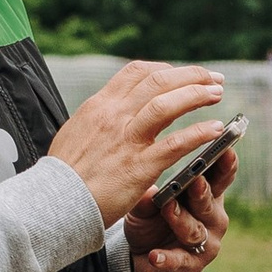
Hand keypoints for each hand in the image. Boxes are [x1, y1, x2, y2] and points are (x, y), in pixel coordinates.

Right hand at [50, 64, 227, 227]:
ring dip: (197, 95)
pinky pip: (174, 144)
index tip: (184, 74)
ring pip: (167, 105)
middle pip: (158, 81)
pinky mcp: (138, 167)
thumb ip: (98, 119)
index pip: (137, 73)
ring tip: (218, 94)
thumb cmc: (65, 174)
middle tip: (214, 78)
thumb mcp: (76, 132)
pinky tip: (216, 130)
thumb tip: (111, 114)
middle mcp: (114, 116)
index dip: (166, 69)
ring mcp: (127, 140)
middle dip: (191, 75)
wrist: (53, 202)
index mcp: (100, 105)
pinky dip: (198, 133)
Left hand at [123, 161, 230, 271]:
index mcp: (207, 195)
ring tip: (168, 209)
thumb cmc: (153, 222)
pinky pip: (179, 261)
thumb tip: (149, 191)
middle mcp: (212, 218)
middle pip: (209, 202)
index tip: (226, 149)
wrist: (146, 261)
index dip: (226, 164)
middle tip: (196, 180)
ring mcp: (205, 244)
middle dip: (202, 192)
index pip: (221, 177)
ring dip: (181, 220)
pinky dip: (166, 259)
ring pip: (195, 230)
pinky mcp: (190, 266)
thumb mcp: (146, 205)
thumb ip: (148, 197)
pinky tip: (154, 256)